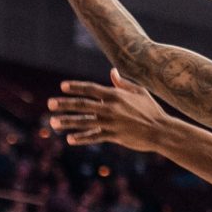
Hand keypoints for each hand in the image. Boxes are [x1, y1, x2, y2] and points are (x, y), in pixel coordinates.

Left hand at [47, 73, 168, 152]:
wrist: (161, 131)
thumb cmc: (152, 110)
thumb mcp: (139, 92)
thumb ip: (123, 83)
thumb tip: (112, 72)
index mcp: (115, 95)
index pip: (91, 89)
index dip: (76, 87)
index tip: (62, 87)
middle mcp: (110, 108)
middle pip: (82, 105)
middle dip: (64, 104)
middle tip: (50, 104)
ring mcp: (111, 123)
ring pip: (84, 121)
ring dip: (67, 121)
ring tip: (53, 122)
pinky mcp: (114, 136)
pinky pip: (94, 137)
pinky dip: (82, 138)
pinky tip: (70, 139)